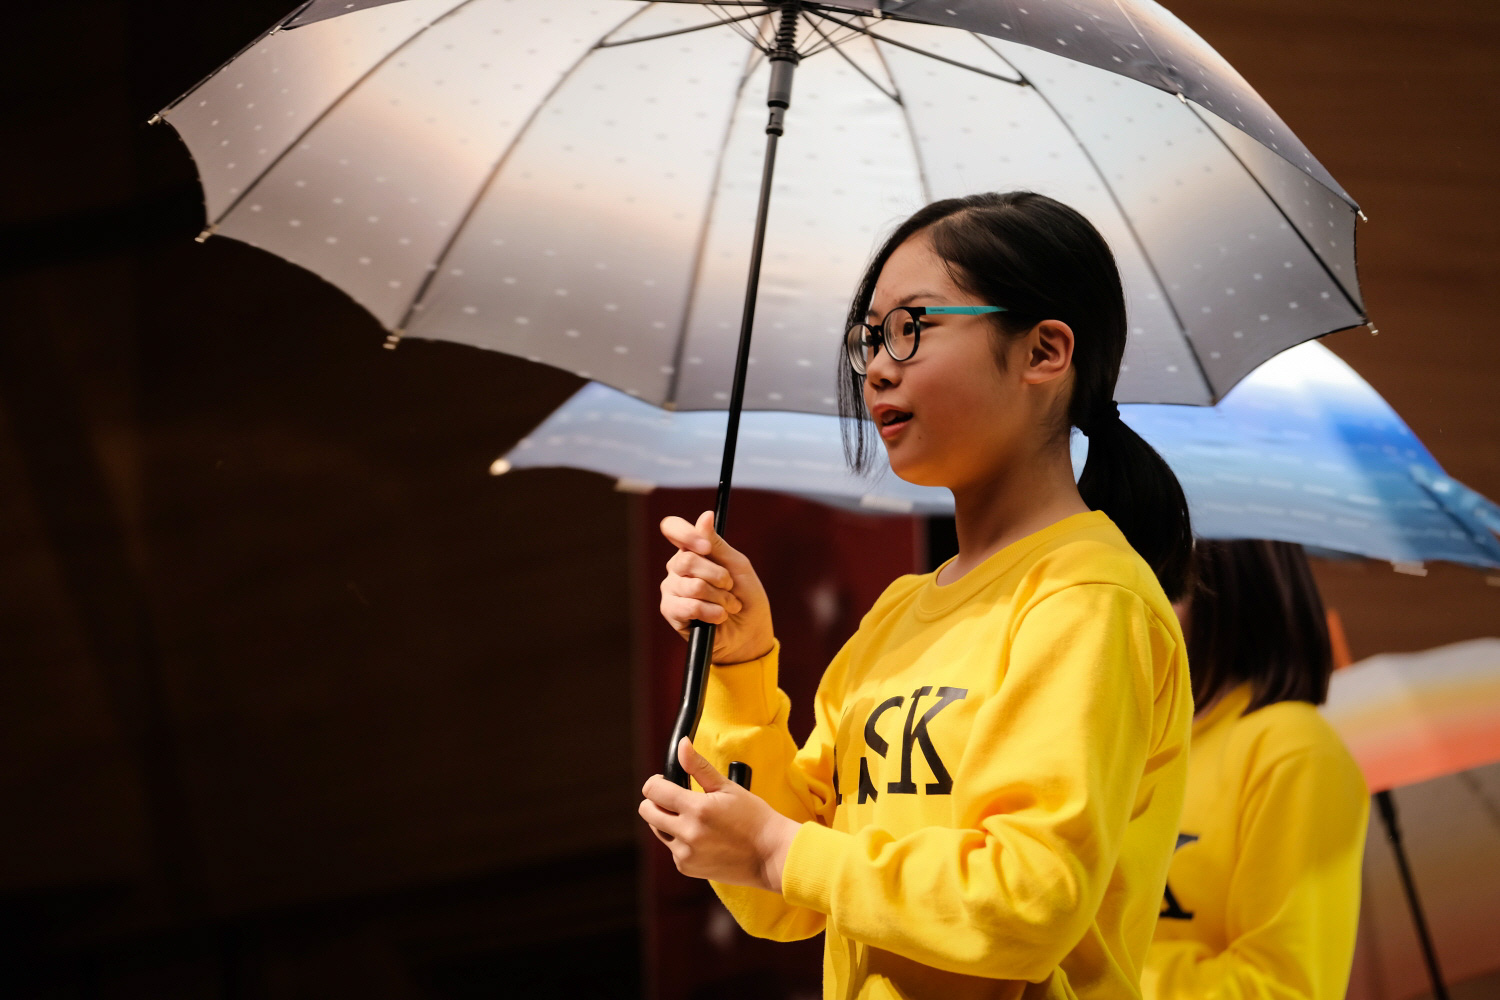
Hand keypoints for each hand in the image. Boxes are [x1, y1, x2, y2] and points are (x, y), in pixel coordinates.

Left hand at [640, 738, 800, 891]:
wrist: (770, 856)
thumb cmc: (754, 818)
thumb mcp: (728, 787)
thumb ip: (699, 766)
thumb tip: (682, 745)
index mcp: (697, 809)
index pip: (653, 791)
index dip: (657, 782)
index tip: (667, 781)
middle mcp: (687, 833)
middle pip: (647, 811)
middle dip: (657, 801)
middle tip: (677, 798)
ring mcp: (685, 854)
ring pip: (657, 830)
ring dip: (667, 821)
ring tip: (693, 818)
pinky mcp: (687, 868)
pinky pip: (671, 848)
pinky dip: (680, 840)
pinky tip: (702, 837)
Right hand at [659, 511, 773, 665]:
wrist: (749, 634)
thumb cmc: (746, 598)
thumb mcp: (738, 567)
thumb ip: (718, 544)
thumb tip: (705, 515)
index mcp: (692, 550)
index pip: (673, 528)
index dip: (686, 534)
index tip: (706, 547)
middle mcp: (677, 567)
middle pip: (687, 560)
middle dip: (718, 576)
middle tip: (730, 587)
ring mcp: (671, 589)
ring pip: (692, 586)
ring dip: (720, 598)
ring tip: (728, 606)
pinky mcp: (671, 612)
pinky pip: (689, 607)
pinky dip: (712, 613)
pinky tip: (718, 618)